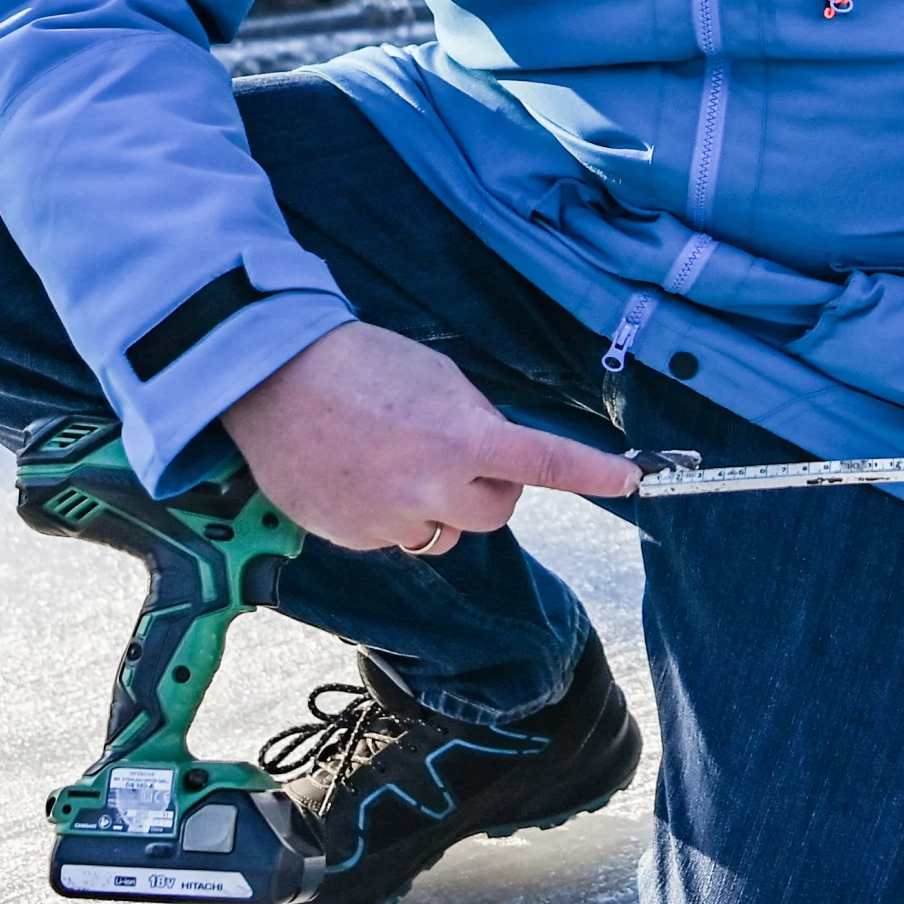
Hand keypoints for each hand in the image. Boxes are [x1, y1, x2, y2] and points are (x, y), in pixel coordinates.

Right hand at [219, 320, 639, 556]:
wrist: (271, 381)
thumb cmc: (357, 365)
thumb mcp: (437, 377)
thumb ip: (475, 420)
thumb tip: (495, 454)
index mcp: (462, 438)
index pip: (546, 464)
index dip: (595, 475)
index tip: (631, 480)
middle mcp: (434, 490)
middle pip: (497, 512)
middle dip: (491, 486)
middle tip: (456, 450)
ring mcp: (392, 521)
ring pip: (446, 531)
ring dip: (439, 504)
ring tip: (394, 458)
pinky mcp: (355, 539)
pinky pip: (396, 536)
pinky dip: (390, 513)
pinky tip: (360, 473)